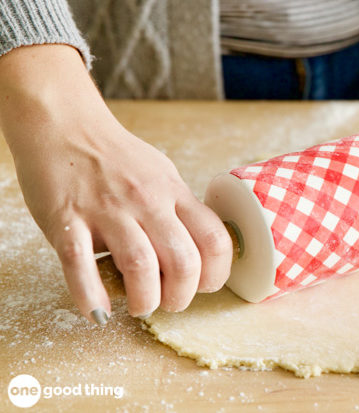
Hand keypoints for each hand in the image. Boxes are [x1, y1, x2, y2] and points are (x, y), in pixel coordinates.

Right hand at [0, 45, 232, 323]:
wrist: (63, 125)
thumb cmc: (115, 155)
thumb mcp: (161, 174)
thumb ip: (179, 208)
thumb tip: (201, 246)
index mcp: (173, 192)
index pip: (215, 239)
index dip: (217, 273)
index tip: (205, 285)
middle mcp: (147, 201)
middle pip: (183, 260)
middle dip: (182, 295)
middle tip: (170, 303)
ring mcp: (107, 211)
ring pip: (140, 267)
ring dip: (145, 300)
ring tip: (140, 306)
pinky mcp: (68, 220)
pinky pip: (81, 267)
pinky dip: (92, 297)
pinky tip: (97, 311)